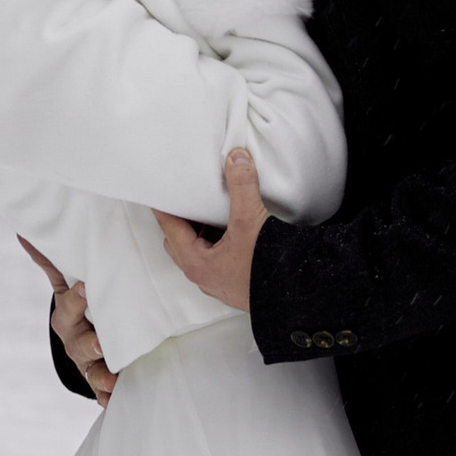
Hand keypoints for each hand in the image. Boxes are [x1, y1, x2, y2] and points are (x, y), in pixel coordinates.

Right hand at [19, 235, 114, 399]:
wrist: (89, 344)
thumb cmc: (81, 310)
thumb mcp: (66, 286)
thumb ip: (52, 262)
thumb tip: (24, 232)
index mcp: (67, 319)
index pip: (68, 309)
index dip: (75, 301)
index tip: (84, 288)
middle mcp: (76, 343)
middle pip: (79, 345)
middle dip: (89, 344)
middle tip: (100, 342)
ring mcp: (89, 365)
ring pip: (93, 373)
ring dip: (102, 377)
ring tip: (113, 380)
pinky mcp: (103, 383)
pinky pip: (105, 393)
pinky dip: (110, 396)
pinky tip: (117, 398)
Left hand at [156, 147, 268, 313]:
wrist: (297, 296)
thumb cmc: (266, 269)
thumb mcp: (251, 220)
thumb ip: (242, 186)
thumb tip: (236, 158)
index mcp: (196, 262)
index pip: (169, 227)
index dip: (164, 206)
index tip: (159, 191)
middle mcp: (203, 276)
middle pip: (180, 240)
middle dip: (182, 218)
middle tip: (188, 196)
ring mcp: (218, 283)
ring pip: (199, 250)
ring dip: (201, 231)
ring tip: (212, 208)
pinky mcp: (234, 284)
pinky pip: (216, 258)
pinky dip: (217, 241)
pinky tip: (233, 229)